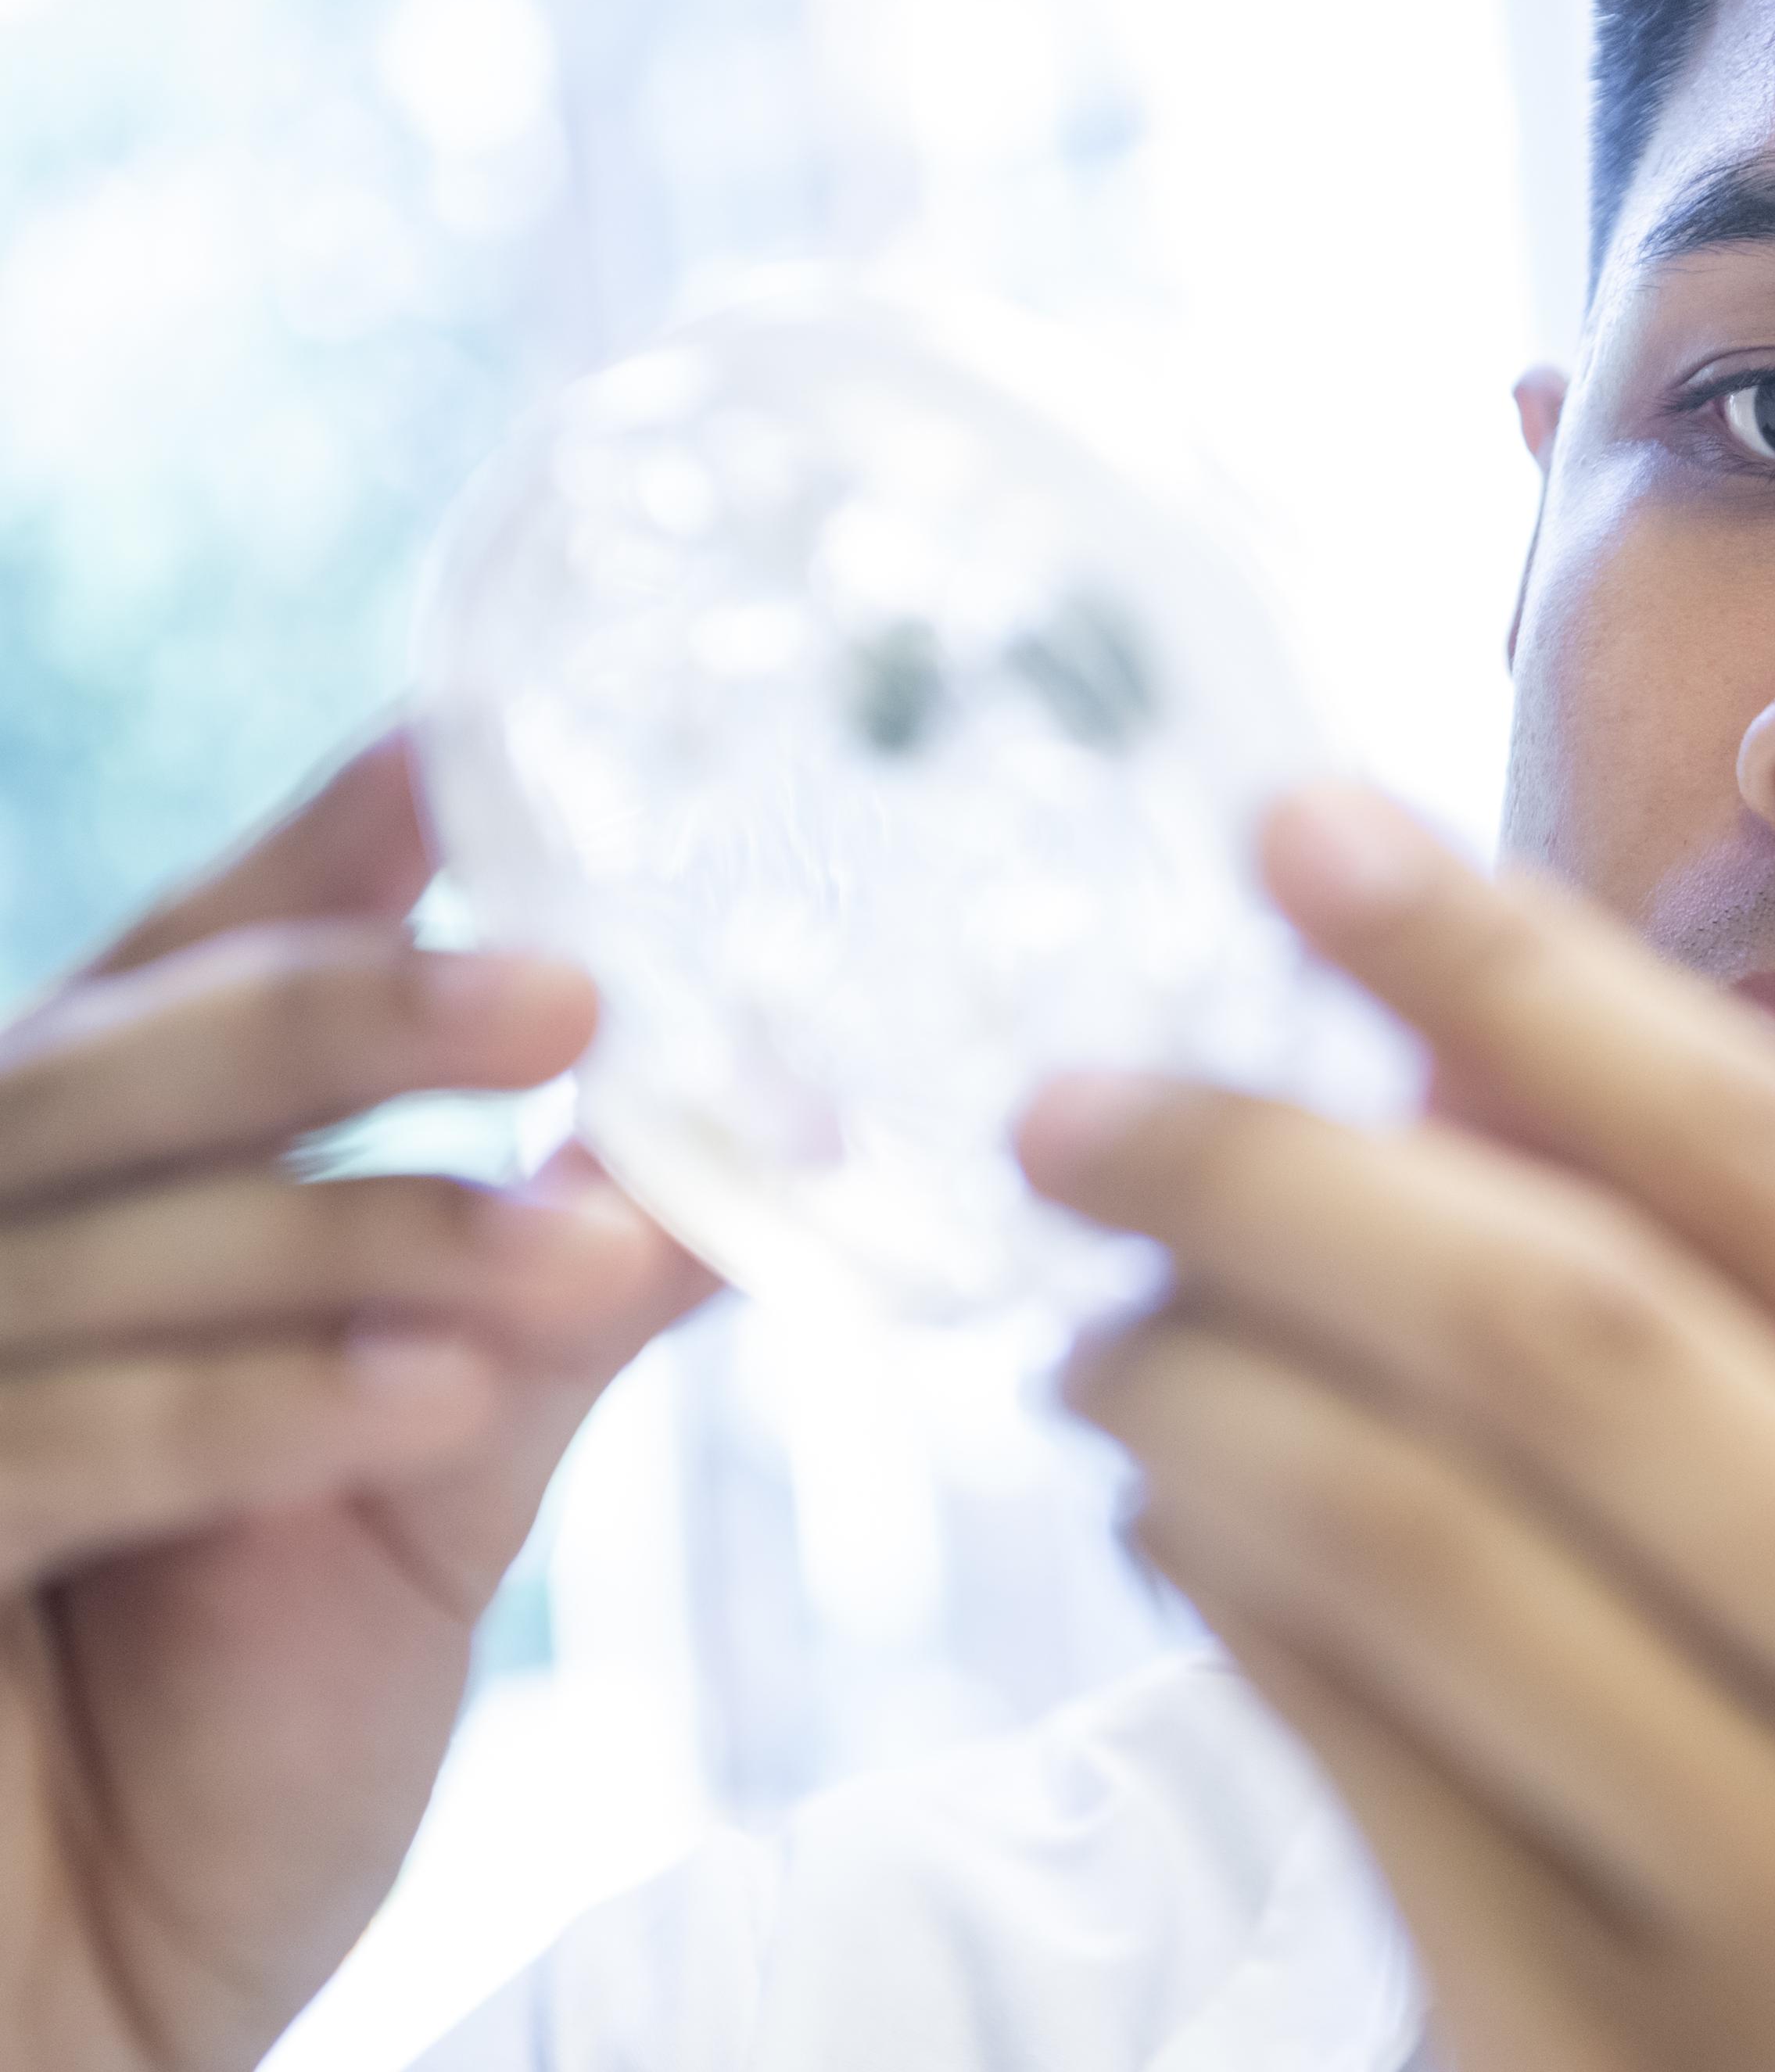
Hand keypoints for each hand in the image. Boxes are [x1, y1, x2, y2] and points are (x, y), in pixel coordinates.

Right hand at [0, 735, 709, 2071]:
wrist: (85, 2019)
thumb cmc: (227, 1737)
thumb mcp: (440, 1483)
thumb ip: (562, 1297)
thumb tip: (774, 1143)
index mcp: (99, 1210)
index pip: (182, 978)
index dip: (309, 866)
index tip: (461, 756)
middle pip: (123, 1069)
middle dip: (342, 1020)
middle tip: (570, 987)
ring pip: (100, 1244)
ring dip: (354, 1238)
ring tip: (584, 1253)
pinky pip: (44, 1451)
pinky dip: (244, 1417)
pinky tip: (431, 1397)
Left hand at [1022, 786, 1774, 2071]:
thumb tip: (1452, 1045)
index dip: (1510, 967)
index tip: (1298, 829)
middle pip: (1562, 1331)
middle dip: (1269, 1172)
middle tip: (1084, 1102)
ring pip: (1410, 1547)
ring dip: (1194, 1390)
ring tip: (1107, 1322)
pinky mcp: (1620, 2069)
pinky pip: (1355, 1761)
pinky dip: (1222, 1591)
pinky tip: (1174, 1509)